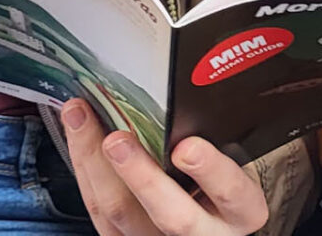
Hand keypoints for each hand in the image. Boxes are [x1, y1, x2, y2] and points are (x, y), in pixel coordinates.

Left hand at [61, 99, 267, 235]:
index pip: (230, 191)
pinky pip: (99, 211)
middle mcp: (203, 233)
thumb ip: (221, 145)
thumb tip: (185, 100)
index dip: (209, 170)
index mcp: (241, 211)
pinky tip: (80, 139)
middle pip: (171, 215)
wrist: (208, 221)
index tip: (188, 146)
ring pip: (121, 215)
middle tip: (117, 140)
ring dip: (95, 165)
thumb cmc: (225, 186)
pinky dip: (86, 171)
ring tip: (82, 121)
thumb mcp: (237, 166)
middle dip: (140, 176)